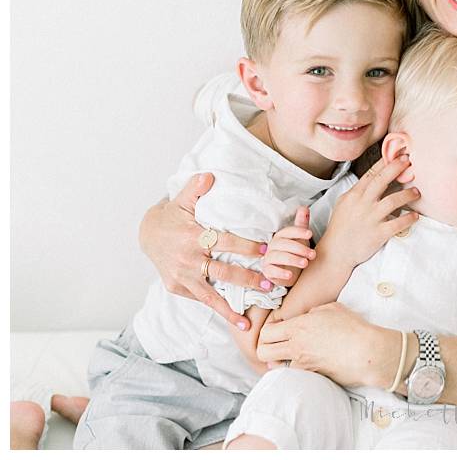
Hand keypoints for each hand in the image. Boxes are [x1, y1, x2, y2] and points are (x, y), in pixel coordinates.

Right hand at [138, 172, 269, 329]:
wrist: (148, 235)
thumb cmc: (173, 216)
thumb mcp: (182, 199)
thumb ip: (196, 188)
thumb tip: (210, 176)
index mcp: (192, 235)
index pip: (224, 241)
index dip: (245, 246)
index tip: (266, 250)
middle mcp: (187, 259)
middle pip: (221, 271)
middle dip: (246, 279)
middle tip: (268, 285)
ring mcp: (181, 276)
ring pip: (209, 294)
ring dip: (229, 307)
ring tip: (248, 321)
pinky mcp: (177, 287)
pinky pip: (200, 299)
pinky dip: (217, 309)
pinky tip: (235, 319)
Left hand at [257, 302, 393, 387]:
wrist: (369, 352)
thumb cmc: (354, 328)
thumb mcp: (332, 308)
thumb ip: (312, 312)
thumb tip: (306, 317)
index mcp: (299, 326)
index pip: (266, 331)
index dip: (267, 331)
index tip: (276, 331)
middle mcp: (296, 345)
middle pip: (262, 351)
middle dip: (266, 348)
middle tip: (277, 346)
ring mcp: (303, 363)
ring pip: (277, 366)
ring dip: (282, 362)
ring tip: (296, 356)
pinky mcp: (312, 376)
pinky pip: (296, 374)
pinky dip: (299, 371)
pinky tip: (311, 365)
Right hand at [260, 206, 314, 283]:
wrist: (289, 272)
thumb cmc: (295, 253)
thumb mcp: (300, 239)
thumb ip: (301, 224)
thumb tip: (304, 208)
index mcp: (281, 237)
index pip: (287, 231)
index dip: (298, 231)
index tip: (310, 234)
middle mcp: (273, 246)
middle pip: (284, 244)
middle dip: (300, 248)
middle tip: (313, 254)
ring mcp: (269, 259)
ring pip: (278, 256)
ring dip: (293, 259)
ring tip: (305, 263)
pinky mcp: (268, 271)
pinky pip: (271, 271)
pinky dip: (280, 273)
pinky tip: (290, 275)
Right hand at [318, 156, 418, 267]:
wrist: (336, 252)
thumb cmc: (340, 227)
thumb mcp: (344, 203)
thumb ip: (358, 191)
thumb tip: (372, 179)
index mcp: (354, 195)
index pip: (371, 173)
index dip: (385, 162)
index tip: (397, 154)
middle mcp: (362, 204)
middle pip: (381, 180)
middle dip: (396, 168)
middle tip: (409, 161)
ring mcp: (370, 218)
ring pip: (392, 201)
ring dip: (407, 194)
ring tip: (416, 192)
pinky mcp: (378, 234)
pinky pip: (397, 224)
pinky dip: (408, 218)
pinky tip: (415, 216)